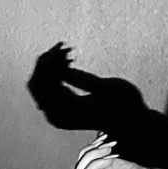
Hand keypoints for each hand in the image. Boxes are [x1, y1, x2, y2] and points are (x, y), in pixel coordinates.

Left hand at [28, 42, 152, 135]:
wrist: (129, 122)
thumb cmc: (126, 104)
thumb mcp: (113, 89)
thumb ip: (86, 80)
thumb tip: (64, 69)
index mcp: (70, 114)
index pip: (48, 86)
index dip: (52, 64)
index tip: (66, 48)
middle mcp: (57, 117)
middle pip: (37, 85)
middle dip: (47, 62)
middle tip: (64, 46)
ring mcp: (55, 114)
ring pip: (38, 86)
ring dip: (48, 66)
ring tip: (66, 52)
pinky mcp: (57, 109)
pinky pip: (44, 88)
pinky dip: (50, 72)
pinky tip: (66, 61)